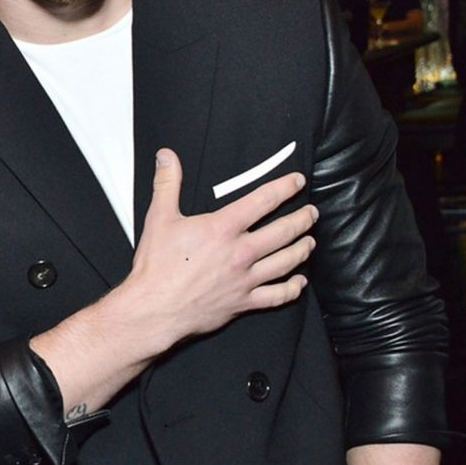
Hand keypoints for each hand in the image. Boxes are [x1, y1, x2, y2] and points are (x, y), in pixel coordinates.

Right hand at [118, 147, 317, 354]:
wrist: (154, 308)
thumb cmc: (156, 266)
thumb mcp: (159, 217)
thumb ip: (167, 183)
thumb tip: (167, 156)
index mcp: (223, 228)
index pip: (263, 201)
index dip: (284, 188)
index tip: (297, 182)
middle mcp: (240, 253)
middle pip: (283, 232)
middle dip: (302, 219)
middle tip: (312, 212)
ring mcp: (244, 279)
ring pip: (285, 262)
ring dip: (302, 249)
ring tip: (311, 241)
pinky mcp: (243, 302)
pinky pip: (276, 296)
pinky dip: (292, 289)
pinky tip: (300, 283)